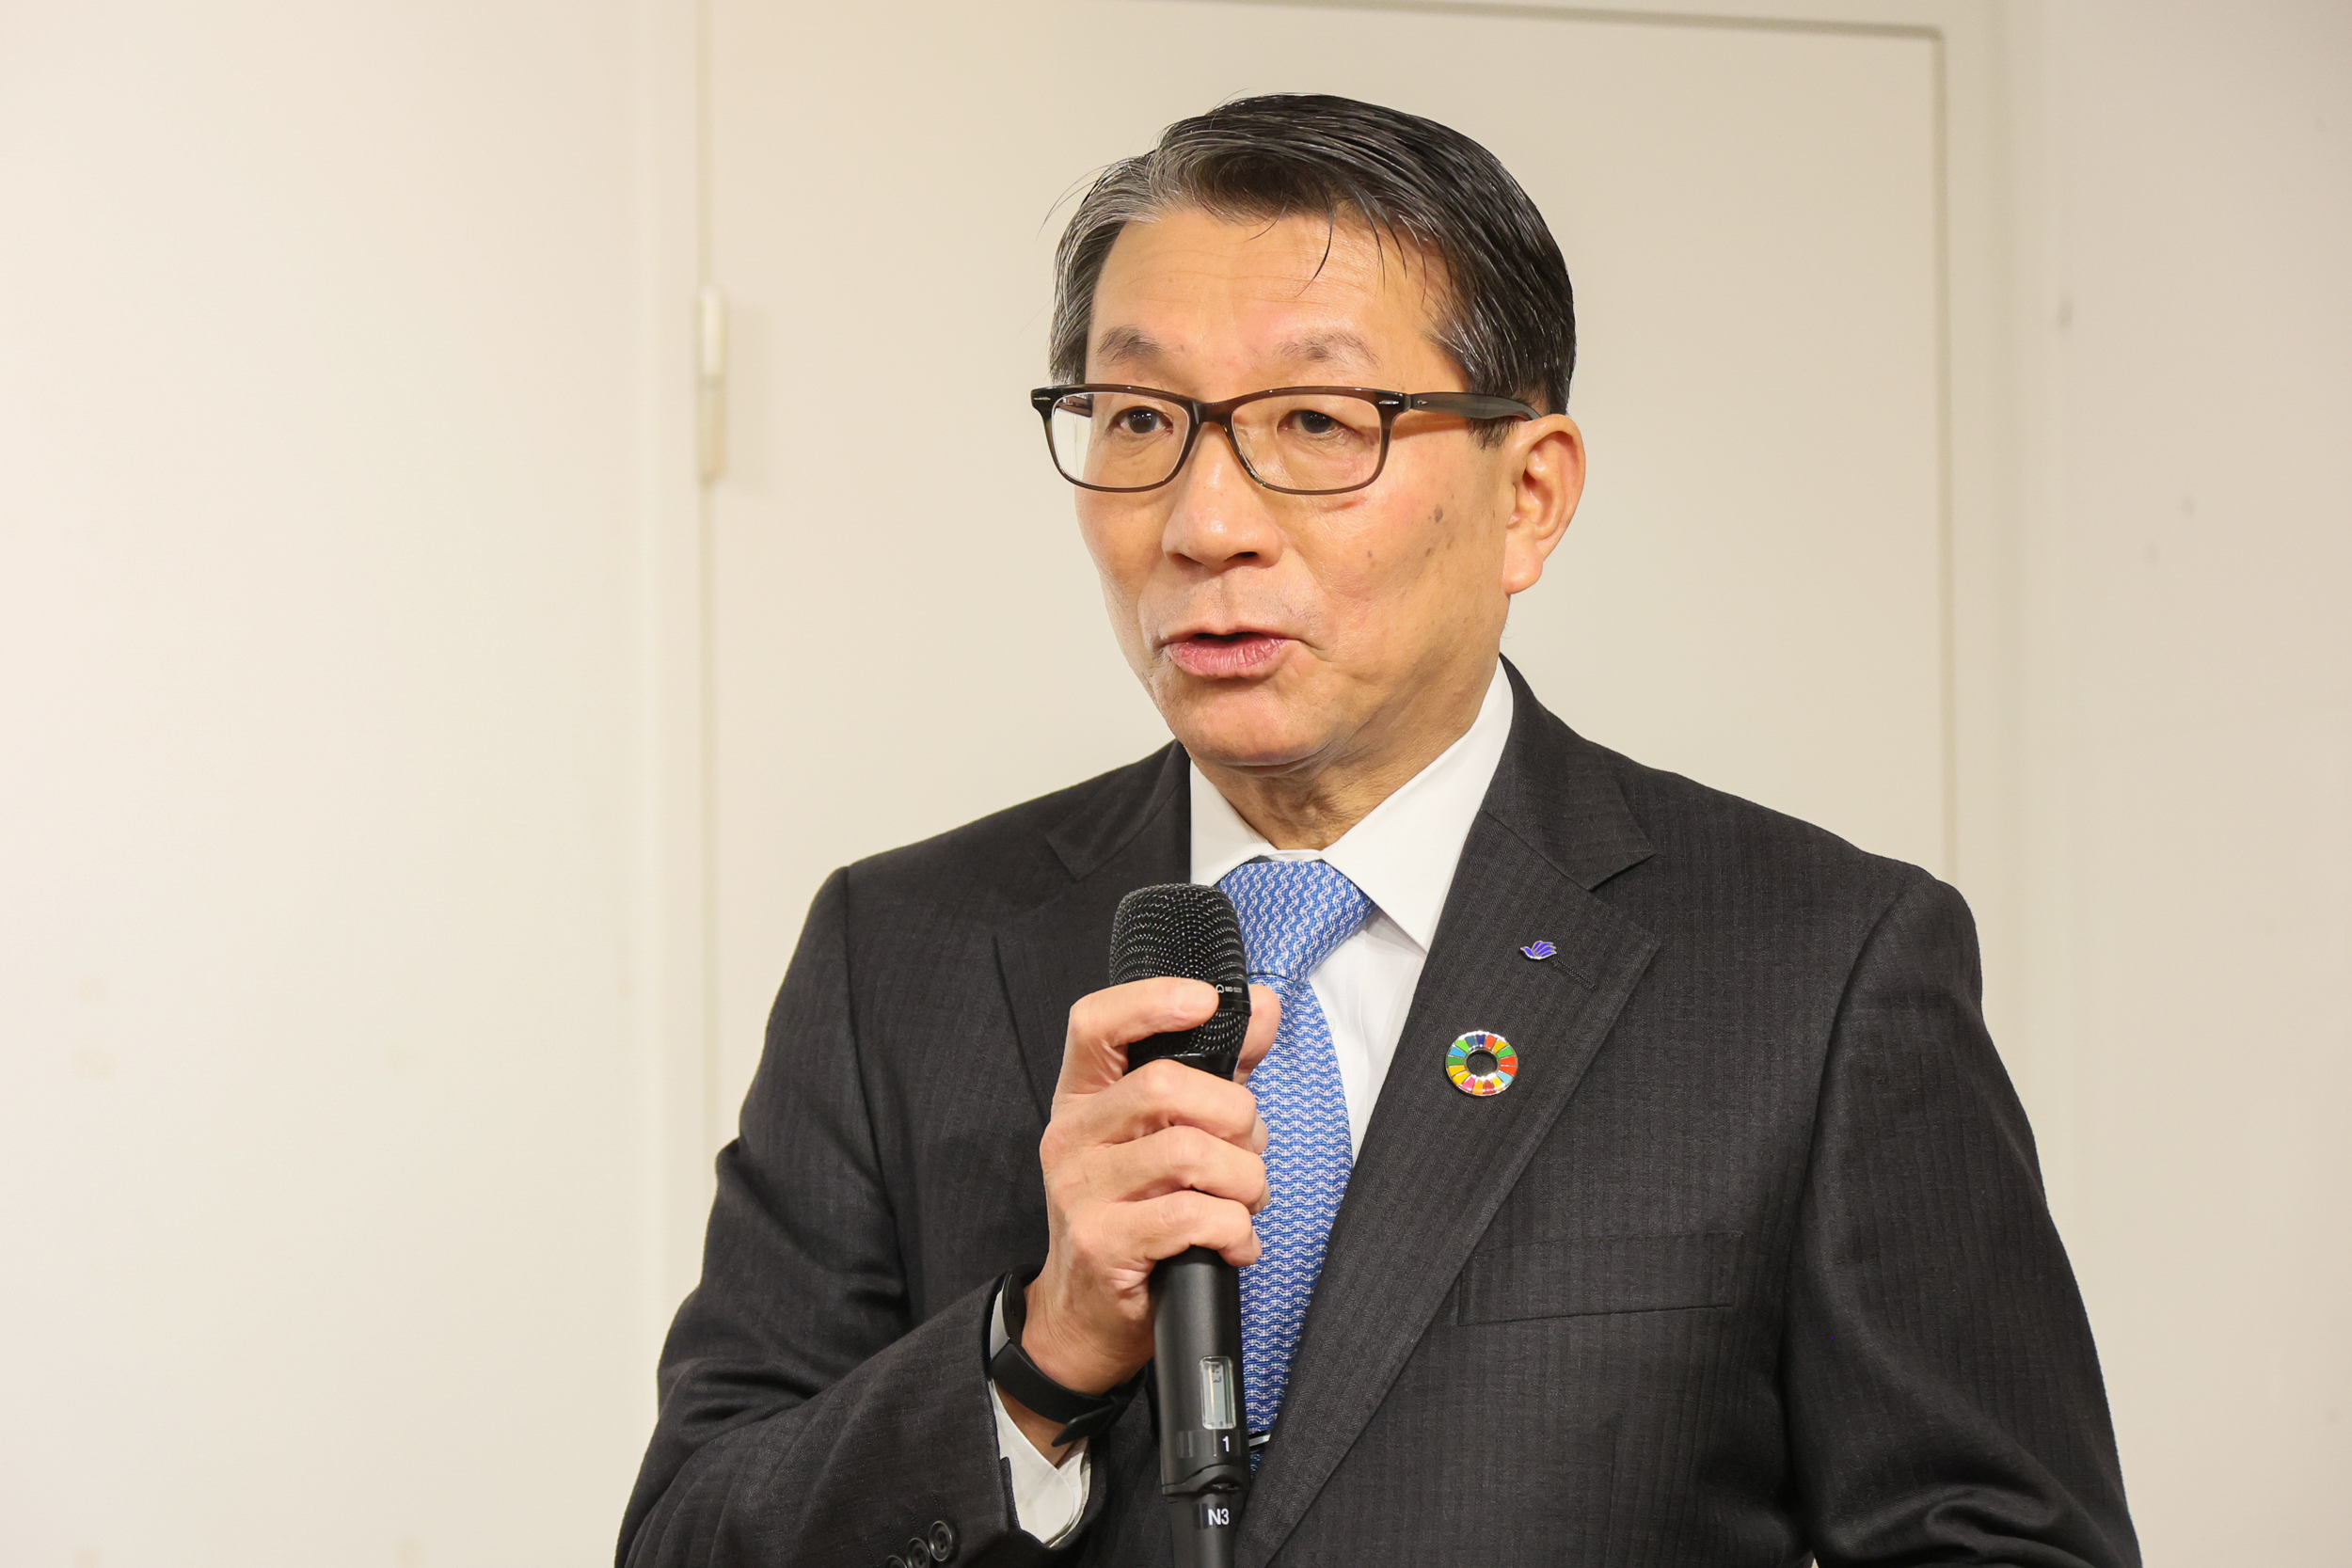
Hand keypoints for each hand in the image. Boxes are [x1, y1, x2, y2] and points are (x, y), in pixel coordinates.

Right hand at [1001, 976, 1278, 1459]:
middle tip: (1248, 1152)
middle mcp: (1071, 1137)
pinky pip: (1191, 1217)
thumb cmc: (1135, 1216)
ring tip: (1244, 1203)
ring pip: (1189, 1152)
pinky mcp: (1102, 1244)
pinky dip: (1234, 1230)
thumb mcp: (1166, 1136)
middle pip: (1165, 1086)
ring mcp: (1080, 1191)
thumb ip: (1217, 1070)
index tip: (1207, 1002)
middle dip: (1236, 1117)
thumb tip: (1264, 1004)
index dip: (1151, 1000)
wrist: (1086, 1318)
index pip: (1095, 1023)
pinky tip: (1234, 1245)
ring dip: (1245, 1180)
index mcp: (1084, 1099)